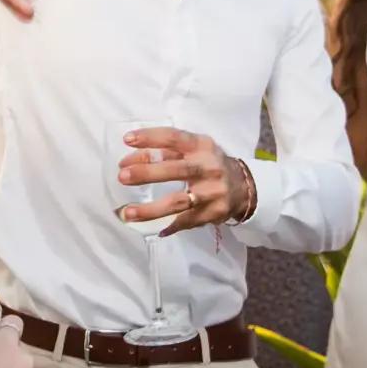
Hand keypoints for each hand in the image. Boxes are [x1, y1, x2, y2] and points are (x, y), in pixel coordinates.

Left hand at [116, 127, 249, 234]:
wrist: (244, 186)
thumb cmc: (209, 163)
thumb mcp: (195, 150)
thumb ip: (168, 151)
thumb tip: (131, 160)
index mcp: (201, 146)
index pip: (174, 137)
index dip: (150, 137)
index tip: (127, 140)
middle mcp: (208, 167)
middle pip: (176, 170)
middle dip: (147, 173)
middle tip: (122, 175)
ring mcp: (212, 192)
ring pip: (178, 201)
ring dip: (151, 209)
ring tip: (126, 213)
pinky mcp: (213, 212)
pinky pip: (186, 221)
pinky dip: (170, 226)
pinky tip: (156, 230)